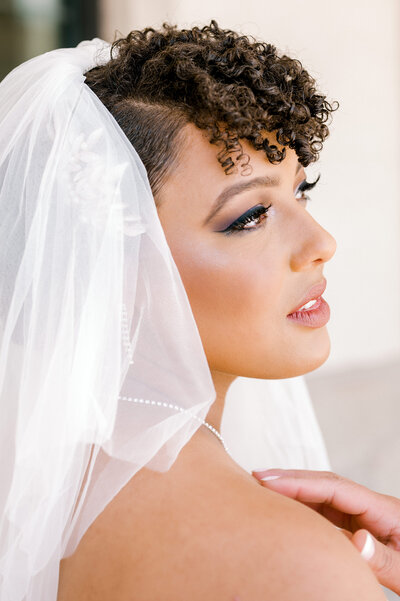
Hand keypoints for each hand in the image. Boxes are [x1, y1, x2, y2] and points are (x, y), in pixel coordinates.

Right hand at [252, 468, 399, 594]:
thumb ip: (385, 559)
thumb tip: (355, 540)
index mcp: (386, 512)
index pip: (336, 488)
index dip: (301, 482)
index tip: (268, 480)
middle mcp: (372, 509)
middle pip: (326, 485)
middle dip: (291, 480)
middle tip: (256, 478)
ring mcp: (365, 518)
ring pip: (324, 499)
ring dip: (294, 493)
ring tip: (261, 491)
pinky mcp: (359, 530)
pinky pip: (327, 516)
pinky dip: (303, 512)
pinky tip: (285, 515)